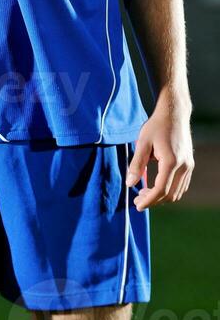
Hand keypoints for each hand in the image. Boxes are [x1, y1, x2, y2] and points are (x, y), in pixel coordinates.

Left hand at [125, 91, 194, 210]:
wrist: (174, 113)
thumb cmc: (156, 126)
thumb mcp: (142, 143)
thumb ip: (136, 164)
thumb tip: (129, 184)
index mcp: (171, 162)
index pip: (161, 190)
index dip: (149, 201)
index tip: (137, 206)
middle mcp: (183, 166)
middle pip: (170, 195)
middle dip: (153, 201)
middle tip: (137, 199)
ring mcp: (189, 166)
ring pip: (177, 192)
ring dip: (162, 197)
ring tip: (144, 193)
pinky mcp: (189, 164)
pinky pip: (181, 185)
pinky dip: (169, 191)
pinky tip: (156, 186)